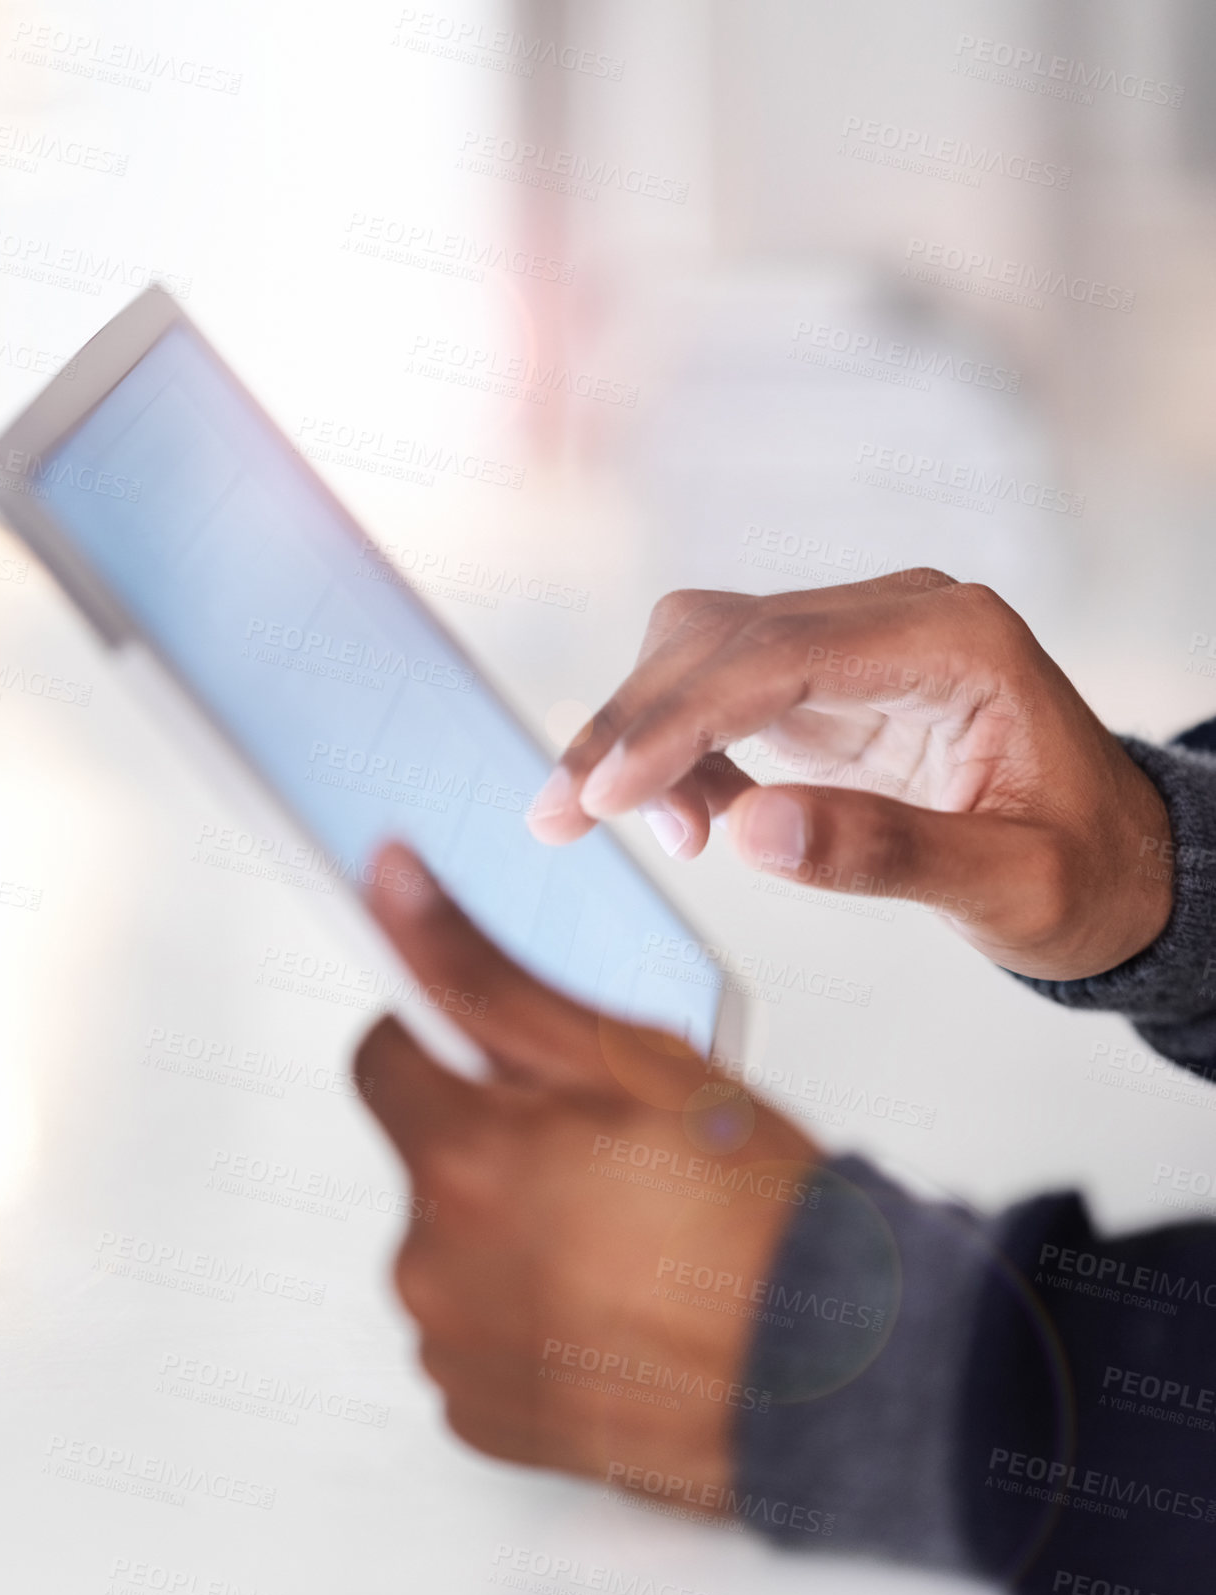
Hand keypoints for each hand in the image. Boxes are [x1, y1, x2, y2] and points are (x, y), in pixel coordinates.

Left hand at [354, 844, 821, 1496]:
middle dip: (494, 1140)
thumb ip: (488, 972)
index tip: (498, 1058)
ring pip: (454, 1244)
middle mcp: (432, 1263)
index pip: (383, 1056)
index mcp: (461, 1159)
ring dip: (511, 1228)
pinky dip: (522, 1310)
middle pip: (428, 1155)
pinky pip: (474, 1330)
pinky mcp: (482, 1413)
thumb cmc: (745, 1211)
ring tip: (618, 1233)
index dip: (447, 1042)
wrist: (819, 1367)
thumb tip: (397, 889)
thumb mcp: (625, 1055)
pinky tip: (605, 1298)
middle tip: (601, 1151)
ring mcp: (454, 1346)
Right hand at [526, 571, 1172, 981]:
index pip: (776, 653)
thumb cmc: (1085, 876)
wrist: (1120, 865)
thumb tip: (749, 832)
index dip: (676, 719)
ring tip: (665, 838)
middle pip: (719, 634)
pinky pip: (722, 693)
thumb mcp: (1012, 887)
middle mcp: (897, 619)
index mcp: (953, 642)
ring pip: (704, 650)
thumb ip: (887, 854)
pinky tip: (696, 818)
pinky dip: (682, 752)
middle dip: (631, 723)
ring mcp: (857, 643)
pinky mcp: (830, 680)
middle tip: (562, 817)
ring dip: (648, 734)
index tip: (599, 791)